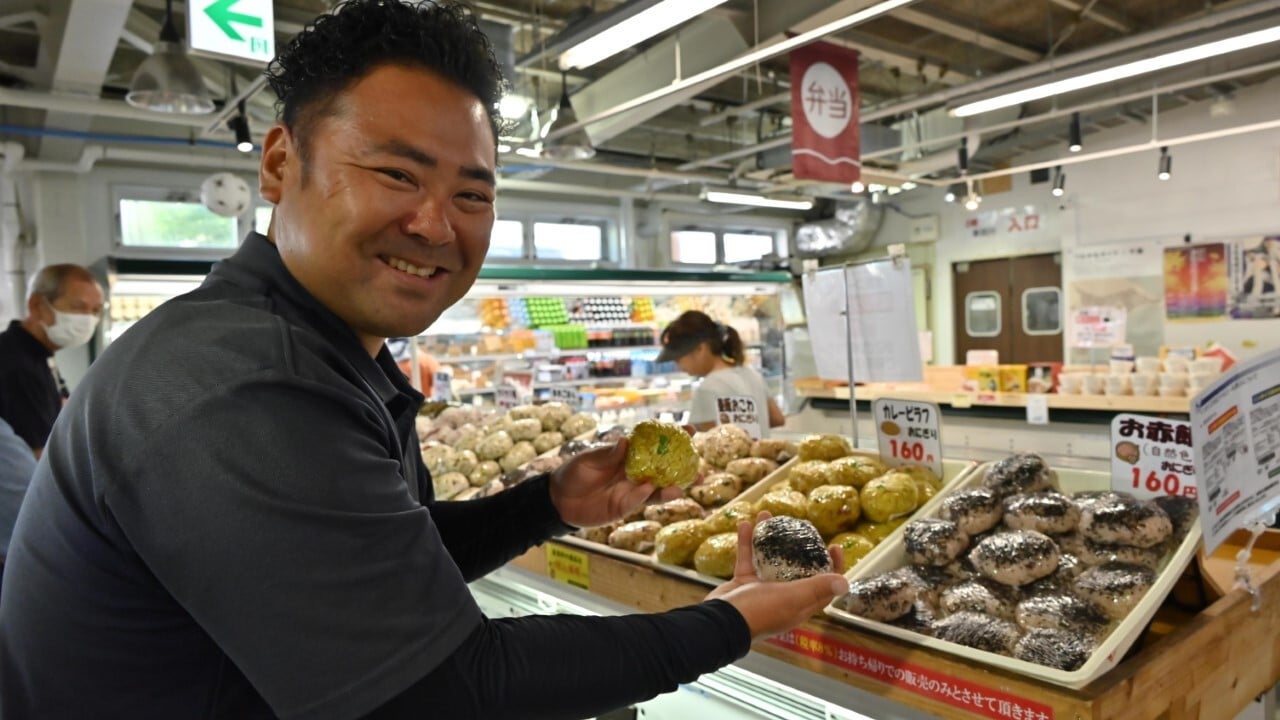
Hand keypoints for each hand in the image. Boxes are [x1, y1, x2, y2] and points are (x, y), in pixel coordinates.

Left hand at [548, 439, 682, 527]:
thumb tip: (625, 442)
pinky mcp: (625, 507)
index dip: (671, 438)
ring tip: (688, 483)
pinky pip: (641, 501)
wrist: (558, 500)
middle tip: (700, 463)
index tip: (689, 429)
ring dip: (674, 486)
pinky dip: (650, 496)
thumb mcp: (587, 460)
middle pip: (663, 469)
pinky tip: (659, 490)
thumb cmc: (572, 474)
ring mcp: (631, 491)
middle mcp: (634, 473)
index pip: (652, 445)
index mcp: (627, 456)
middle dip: (683, 466)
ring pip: (658, 489)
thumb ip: (607, 454)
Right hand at [706, 513, 848, 638]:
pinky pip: (747, 559)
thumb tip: (845, 583)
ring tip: (768, 516)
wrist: (721, 622)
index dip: (833, 568)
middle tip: (802, 526)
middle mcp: (783, 597)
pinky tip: (745, 524)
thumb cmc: (759, 611)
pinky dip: (746, 542)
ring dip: (769, 537)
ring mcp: (761, 590)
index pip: (823, 587)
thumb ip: (817, 588)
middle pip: (796, 568)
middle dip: (800, 545)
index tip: (834, 546)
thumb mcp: (792, 598)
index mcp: (799, 605)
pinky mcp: (743, 584)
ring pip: (769, 558)